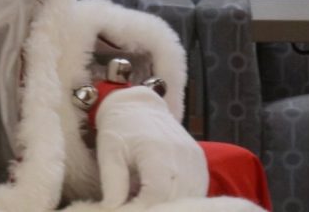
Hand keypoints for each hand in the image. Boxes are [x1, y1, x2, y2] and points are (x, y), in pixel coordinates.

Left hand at [94, 86, 208, 206]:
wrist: (140, 107)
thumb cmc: (120, 129)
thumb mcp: (108, 152)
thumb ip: (112, 182)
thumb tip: (113, 209)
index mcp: (156, 149)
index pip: (156, 193)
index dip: (143, 208)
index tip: (126, 209)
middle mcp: (181, 153)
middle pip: (175, 198)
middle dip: (155, 208)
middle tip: (136, 207)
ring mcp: (194, 157)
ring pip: (190, 196)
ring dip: (171, 205)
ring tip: (149, 204)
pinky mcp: (200, 160)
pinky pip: (197, 189)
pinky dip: (183, 199)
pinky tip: (165, 200)